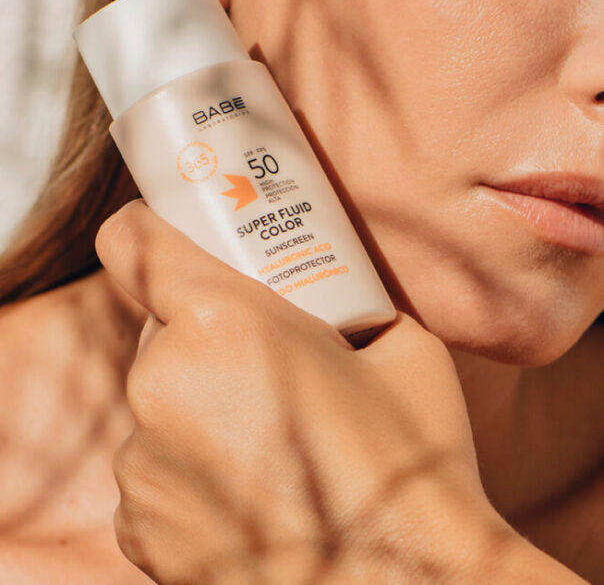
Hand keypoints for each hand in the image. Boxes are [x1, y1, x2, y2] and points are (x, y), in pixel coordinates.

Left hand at [96, 199, 558, 583]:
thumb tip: (339, 295)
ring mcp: (141, 462)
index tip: (173, 241)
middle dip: (204, 333)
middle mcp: (160, 384)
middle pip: (158, 327)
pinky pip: (154, 467)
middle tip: (266, 359)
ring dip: (198, 404)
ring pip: (158, 399)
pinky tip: (253, 496)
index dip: (147, 231)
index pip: (132, 242)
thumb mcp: (402, 348)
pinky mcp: (138, 526)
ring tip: (270, 440)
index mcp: (220, 322)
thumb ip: (349, 305)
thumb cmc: (411, 468)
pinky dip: (189, 470)